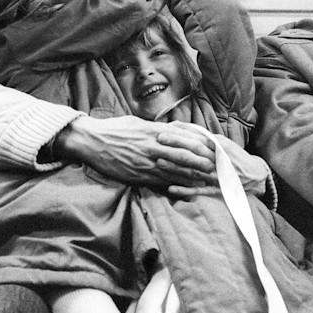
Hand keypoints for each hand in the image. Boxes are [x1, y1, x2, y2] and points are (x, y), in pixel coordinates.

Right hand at [57, 117, 215, 187]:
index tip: (216, 150)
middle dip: (204, 163)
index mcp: (155, 130)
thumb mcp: (139, 122)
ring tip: (211, 181)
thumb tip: (177, 128)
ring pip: (177, 170)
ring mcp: (146, 161)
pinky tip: (188, 189)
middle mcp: (153, 145)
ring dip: (195, 177)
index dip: (202, 146)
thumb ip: (159, 127)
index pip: (186, 138)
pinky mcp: (139, 174)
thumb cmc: (115, 129)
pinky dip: (177, 185)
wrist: (92, 141)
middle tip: (221, 169)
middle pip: (186, 155)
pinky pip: (162, 181)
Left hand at [168, 135, 269, 198]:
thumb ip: (207, 138)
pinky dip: (185, 190)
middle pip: (193, 151)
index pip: (197, 138)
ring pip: (193, 170)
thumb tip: (186, 130)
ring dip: (176, 167)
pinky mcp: (217, 190)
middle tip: (158, 141)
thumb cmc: (236, 158)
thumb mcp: (224, 144)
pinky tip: (171, 189)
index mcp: (219, 146)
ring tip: (159, 162)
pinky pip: (199, 190)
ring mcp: (216, 176)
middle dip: (175, 146)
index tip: (164, 130)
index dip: (180, 135)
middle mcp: (217, 160)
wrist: (256, 176)